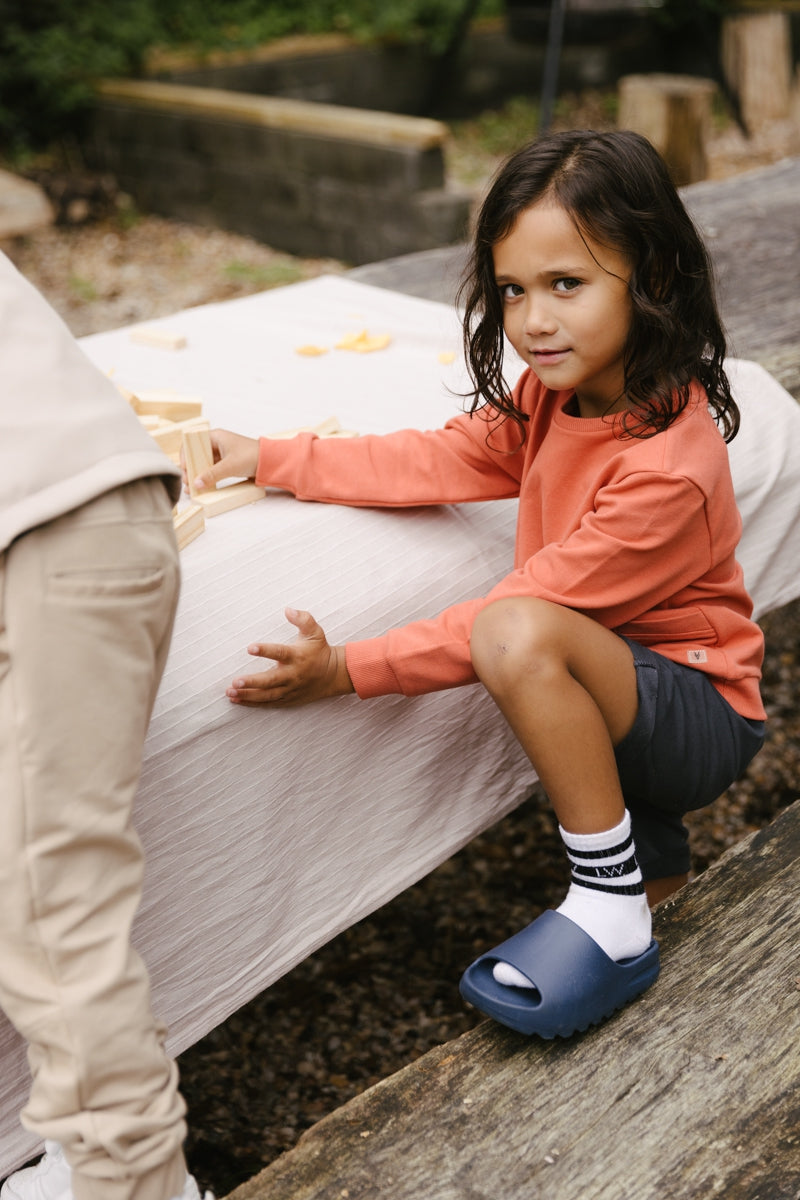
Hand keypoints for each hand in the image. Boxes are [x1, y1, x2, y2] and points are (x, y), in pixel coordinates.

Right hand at [182, 428, 258, 490]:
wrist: (271, 462)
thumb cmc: (252, 456)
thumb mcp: (229, 466)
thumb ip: (211, 475)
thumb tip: (196, 483)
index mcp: (215, 436)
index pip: (192, 443)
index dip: (185, 456)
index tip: (184, 469)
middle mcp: (216, 443)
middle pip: (196, 455)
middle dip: (190, 469)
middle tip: (188, 482)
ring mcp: (221, 453)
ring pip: (203, 464)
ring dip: (197, 475)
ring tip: (192, 488)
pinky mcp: (225, 463)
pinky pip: (211, 470)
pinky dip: (206, 478)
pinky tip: (202, 487)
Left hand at [226, 608, 354, 706]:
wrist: (334, 675)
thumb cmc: (320, 651)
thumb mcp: (315, 632)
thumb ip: (303, 619)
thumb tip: (288, 610)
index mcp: (297, 656)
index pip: (280, 652)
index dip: (265, 650)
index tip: (250, 648)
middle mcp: (292, 675)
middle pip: (270, 680)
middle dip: (252, 682)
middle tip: (235, 681)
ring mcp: (289, 689)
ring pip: (267, 695)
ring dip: (248, 694)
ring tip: (230, 692)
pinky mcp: (288, 699)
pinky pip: (268, 703)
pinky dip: (252, 703)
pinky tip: (237, 700)